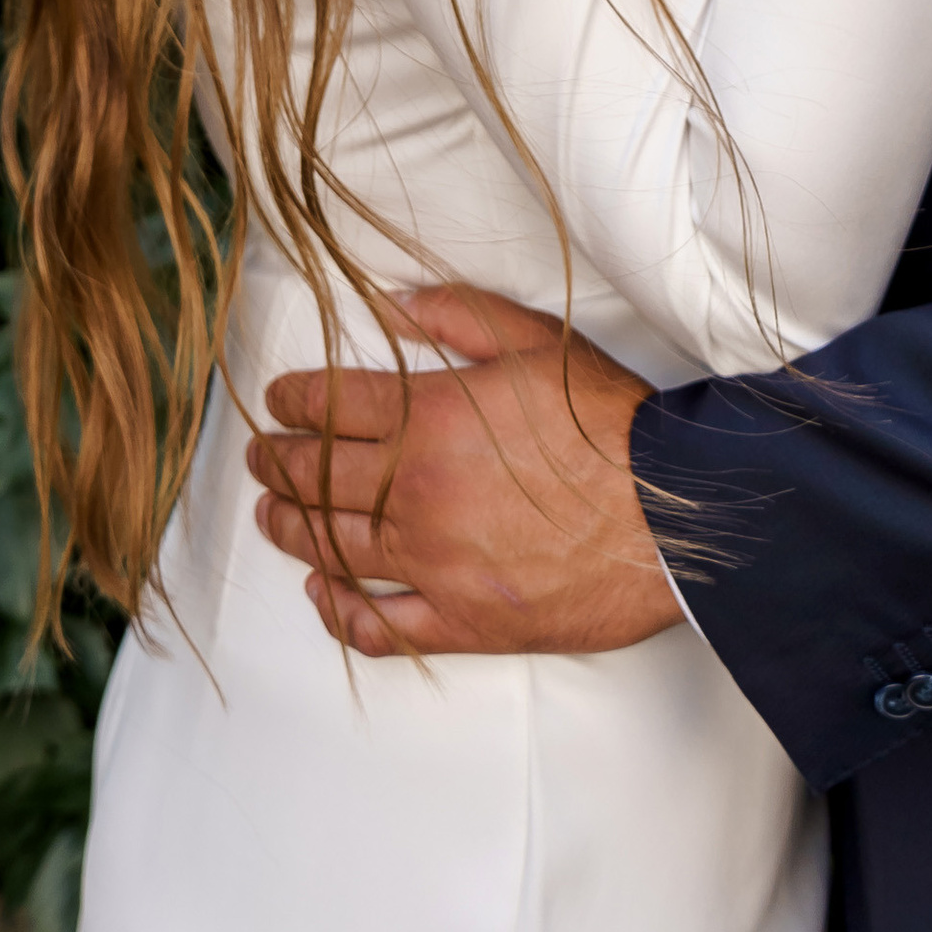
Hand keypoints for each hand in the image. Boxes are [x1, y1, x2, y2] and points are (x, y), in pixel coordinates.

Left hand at [248, 285, 679, 657]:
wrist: (671, 515)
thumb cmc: (609, 424)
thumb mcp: (533, 340)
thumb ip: (454, 315)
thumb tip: (388, 304)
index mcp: (430, 419)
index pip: (330, 407)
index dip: (293, 401)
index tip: (278, 399)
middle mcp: (418, 494)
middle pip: (318, 479)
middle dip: (277, 463)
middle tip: (260, 455)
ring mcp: (436, 565)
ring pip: (333, 549)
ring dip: (291, 529)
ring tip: (271, 515)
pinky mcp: (463, 621)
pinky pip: (378, 627)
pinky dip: (339, 612)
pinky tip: (323, 592)